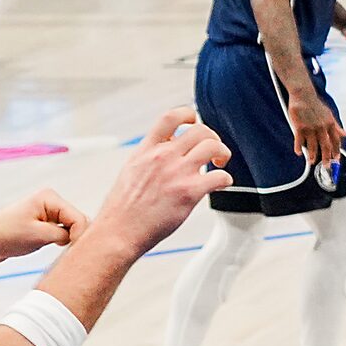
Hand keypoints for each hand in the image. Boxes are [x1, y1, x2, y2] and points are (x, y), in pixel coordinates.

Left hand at [0, 189, 92, 272]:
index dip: (80, 235)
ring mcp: (47, 212)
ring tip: (56, 249)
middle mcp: (50, 201)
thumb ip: (66, 234)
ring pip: (71, 228)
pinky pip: (62, 232)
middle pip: (78, 221)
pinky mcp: (43, 223)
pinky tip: (52, 248)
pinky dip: (61, 242)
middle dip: (75, 236)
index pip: (79, 217)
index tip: (72, 250)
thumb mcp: (40, 235)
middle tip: (66, 251)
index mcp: (50, 197)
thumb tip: (82, 238)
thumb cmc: (4, 235)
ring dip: (67, 240)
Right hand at [94, 108, 232, 252]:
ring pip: (213, 146)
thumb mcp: (131, 170)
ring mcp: (177, 172)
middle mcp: (163, 156)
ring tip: (219, 164)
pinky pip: (220, 177)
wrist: (119, 231)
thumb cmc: (123, 209)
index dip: (188, 114)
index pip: (170, 117)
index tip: (194, 123)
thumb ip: (150, 157)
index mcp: (146, 150)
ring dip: (222, 153)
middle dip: (212, 137)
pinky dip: (226, 179)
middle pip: (200, 129)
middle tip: (212, 151)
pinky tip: (221, 184)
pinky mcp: (189, 192)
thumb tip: (167, 149)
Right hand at [287, 86, 345, 170]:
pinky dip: (298, 148)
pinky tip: (299, 153)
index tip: (336, 159)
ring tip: (311, 162)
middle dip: (327, 158)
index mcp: (330, 124)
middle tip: (326, 166)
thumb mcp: (329, 115)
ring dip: (312, 156)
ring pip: (312, 146)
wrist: (303, 95)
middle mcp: (322, 128)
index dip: (336, 151)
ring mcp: (311, 128)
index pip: (335, 141)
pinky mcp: (300, 127)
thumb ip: (336, 127)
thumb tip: (344, 134)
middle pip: (326, 146)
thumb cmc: (316, 105)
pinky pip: (299, 141)